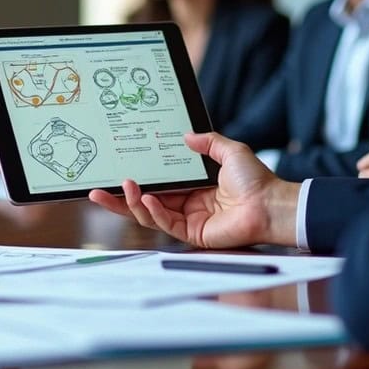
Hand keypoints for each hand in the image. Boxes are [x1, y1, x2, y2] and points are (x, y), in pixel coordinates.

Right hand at [88, 131, 301, 247]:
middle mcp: (186, 205)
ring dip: (132, 202)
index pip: (155, 185)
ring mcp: (188, 221)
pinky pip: (166, 224)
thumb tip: (186, 135)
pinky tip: (146, 200)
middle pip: (143, 203)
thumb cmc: (256, 180)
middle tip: (96, 192)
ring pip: (149, 215)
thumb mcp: (229, 151)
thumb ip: (207, 142)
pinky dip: (154, 212)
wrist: (271, 204)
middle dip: (118, 199)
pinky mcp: (193, 234)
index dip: (134, 181)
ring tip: (123, 187)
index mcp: (191, 188)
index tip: (115, 172)